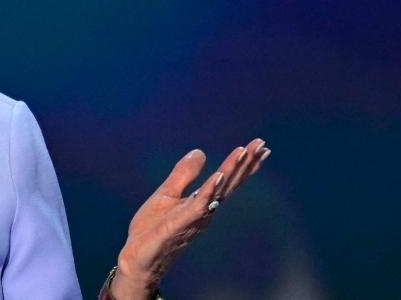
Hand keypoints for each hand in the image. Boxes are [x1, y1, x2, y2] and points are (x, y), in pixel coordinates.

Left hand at [107, 138, 270, 299]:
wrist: (138, 256)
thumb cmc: (153, 229)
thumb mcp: (167, 193)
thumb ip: (184, 174)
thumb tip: (201, 151)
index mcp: (202, 201)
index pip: (227, 179)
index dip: (243, 163)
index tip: (259, 145)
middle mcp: (205, 209)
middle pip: (229, 183)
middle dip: (245, 164)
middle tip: (262, 145)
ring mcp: (195, 216)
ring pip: (218, 190)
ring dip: (231, 171)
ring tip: (244, 152)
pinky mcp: (181, 223)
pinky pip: (198, 204)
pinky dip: (210, 190)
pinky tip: (219, 175)